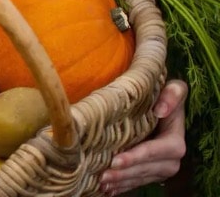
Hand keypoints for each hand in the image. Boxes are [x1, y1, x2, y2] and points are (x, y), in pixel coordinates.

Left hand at [98, 79, 188, 194]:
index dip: (138, 157)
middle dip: (125, 173)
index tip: (116, 160)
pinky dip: (121, 186)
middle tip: (102, 175)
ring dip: (121, 182)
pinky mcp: (149, 173)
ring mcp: (159, 168)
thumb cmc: (161, 96)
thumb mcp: (173, 89)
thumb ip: (173, 95)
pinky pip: (136, 182)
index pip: (158, 151)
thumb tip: (160, 110)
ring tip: (101, 182)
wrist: (157, 107)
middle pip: (147, 170)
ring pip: (139, 178)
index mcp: (175, 140)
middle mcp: (171, 159)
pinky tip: (106, 190)